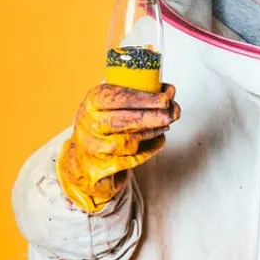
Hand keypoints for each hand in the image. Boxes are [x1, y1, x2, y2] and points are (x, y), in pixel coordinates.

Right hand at [56, 83, 179, 211]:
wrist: (86, 158)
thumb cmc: (106, 124)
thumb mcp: (118, 104)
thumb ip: (144, 94)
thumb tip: (170, 91)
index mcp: (91, 102)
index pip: (115, 98)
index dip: (142, 98)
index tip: (165, 99)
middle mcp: (88, 124)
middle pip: (121, 121)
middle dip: (151, 117)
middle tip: (173, 114)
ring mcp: (92, 148)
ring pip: (127, 141)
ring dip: (151, 132)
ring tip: (165, 125)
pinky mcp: (100, 168)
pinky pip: (130, 160)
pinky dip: (149, 150)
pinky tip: (159, 140)